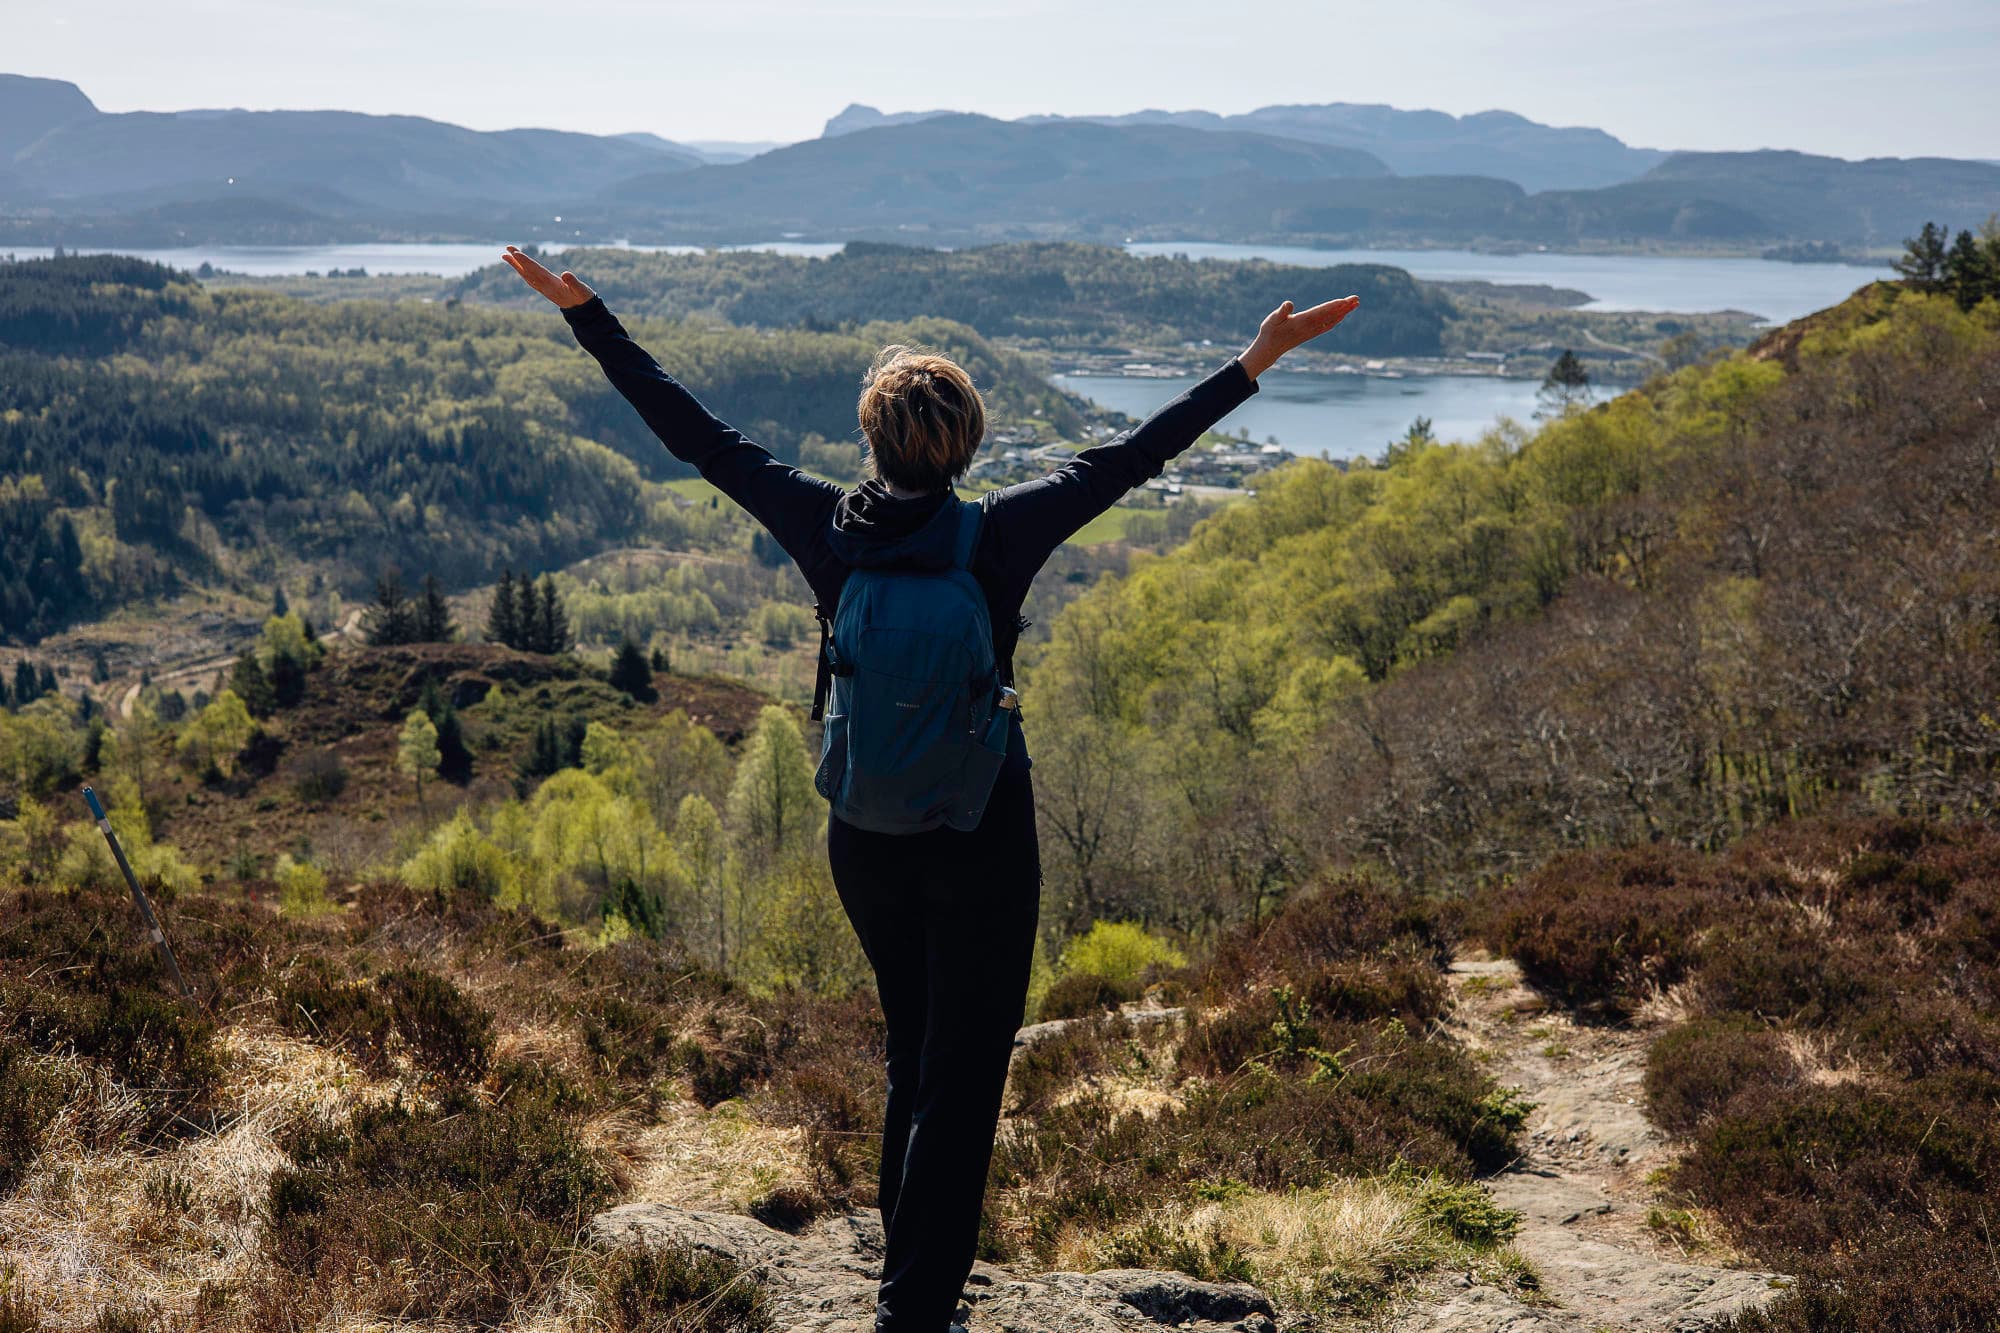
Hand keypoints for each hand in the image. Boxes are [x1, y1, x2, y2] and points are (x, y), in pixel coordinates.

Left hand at [501, 245, 595, 308]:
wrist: (582, 313)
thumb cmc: (583, 299)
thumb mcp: (581, 290)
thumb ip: (574, 283)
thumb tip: (566, 274)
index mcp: (553, 284)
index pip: (536, 271)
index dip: (526, 262)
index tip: (516, 254)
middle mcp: (545, 287)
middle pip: (528, 272)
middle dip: (517, 261)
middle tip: (507, 250)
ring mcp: (544, 289)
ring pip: (527, 276)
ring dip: (517, 266)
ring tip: (507, 256)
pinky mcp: (546, 290)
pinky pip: (531, 280)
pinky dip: (523, 272)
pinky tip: (519, 268)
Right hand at [1238, 295, 1360, 378]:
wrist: (1270, 349)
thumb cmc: (1269, 332)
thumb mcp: (1272, 320)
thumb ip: (1281, 312)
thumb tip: (1289, 303)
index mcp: (1301, 321)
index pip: (1321, 312)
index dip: (1333, 306)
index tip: (1345, 301)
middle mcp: (1309, 327)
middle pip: (1330, 315)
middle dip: (1344, 307)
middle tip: (1357, 299)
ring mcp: (1312, 332)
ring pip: (1332, 320)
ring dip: (1344, 312)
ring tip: (1354, 304)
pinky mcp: (1311, 334)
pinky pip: (1327, 325)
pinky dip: (1337, 319)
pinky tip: (1343, 315)